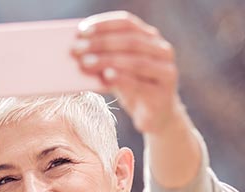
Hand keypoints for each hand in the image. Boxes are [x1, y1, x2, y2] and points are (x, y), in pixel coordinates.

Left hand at [72, 11, 181, 134]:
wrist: (156, 116)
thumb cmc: (133, 88)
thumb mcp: (118, 69)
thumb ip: (106, 57)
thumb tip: (78, 48)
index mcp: (151, 37)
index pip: (127, 23)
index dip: (104, 25)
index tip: (81, 30)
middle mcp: (163, 51)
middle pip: (131, 41)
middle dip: (102, 43)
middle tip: (78, 49)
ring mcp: (166, 72)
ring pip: (136, 62)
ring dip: (108, 61)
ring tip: (86, 63)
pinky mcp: (163, 94)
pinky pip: (140, 84)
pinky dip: (122, 79)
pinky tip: (105, 76)